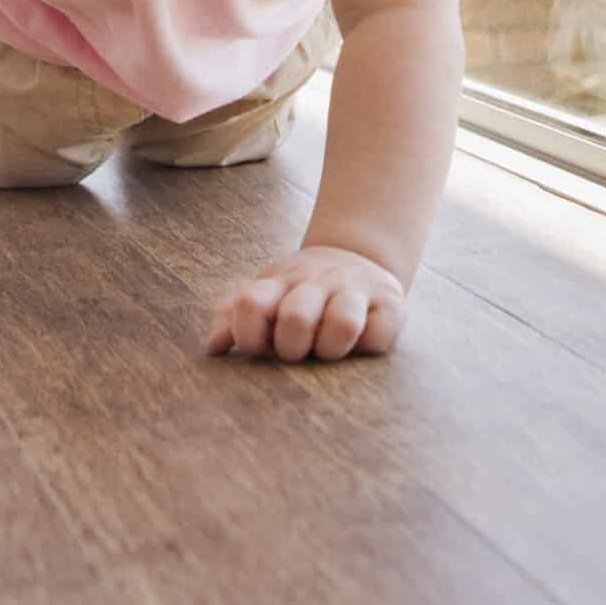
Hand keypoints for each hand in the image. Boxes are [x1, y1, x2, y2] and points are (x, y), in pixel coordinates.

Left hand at [205, 245, 406, 361]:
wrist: (359, 253)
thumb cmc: (301, 291)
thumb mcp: (266, 294)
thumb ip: (233, 318)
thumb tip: (214, 347)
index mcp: (280, 283)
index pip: (250, 305)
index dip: (248, 335)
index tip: (258, 347)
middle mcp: (317, 282)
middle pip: (295, 318)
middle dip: (291, 347)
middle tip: (296, 352)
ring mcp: (355, 291)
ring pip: (343, 323)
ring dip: (331, 347)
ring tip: (329, 350)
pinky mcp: (390, 305)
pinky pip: (379, 334)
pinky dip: (368, 345)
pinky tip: (361, 343)